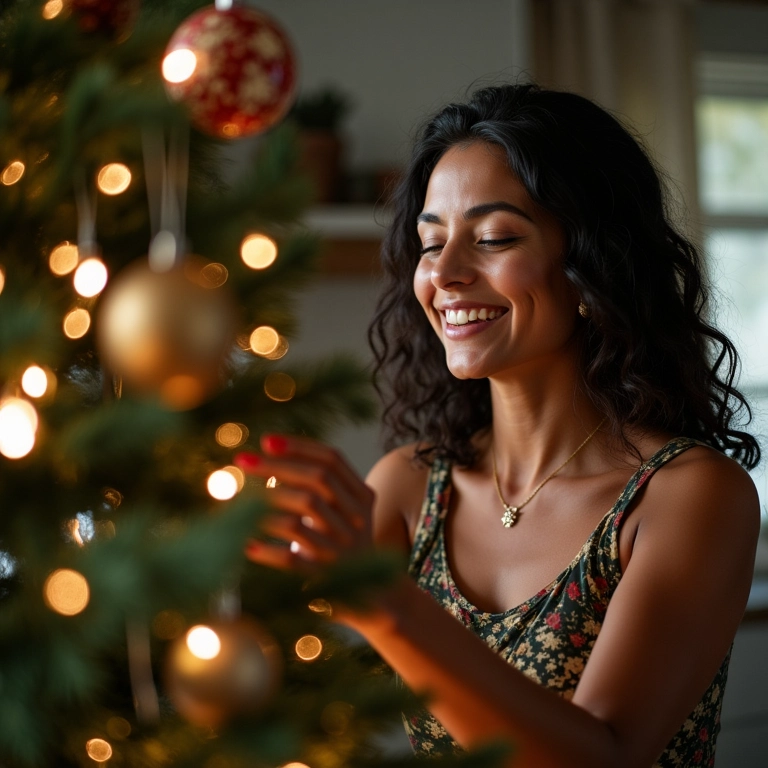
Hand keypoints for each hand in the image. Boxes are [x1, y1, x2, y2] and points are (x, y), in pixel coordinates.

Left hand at [236, 434, 375, 570]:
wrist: (374, 598)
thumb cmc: (342, 545)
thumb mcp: (340, 512)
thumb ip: (315, 486)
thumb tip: (268, 455)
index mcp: (362, 497)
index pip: (333, 459)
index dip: (300, 446)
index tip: (266, 441)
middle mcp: (357, 519)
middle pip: (318, 479)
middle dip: (277, 465)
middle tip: (243, 461)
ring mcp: (344, 548)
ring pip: (306, 511)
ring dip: (269, 500)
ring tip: (240, 501)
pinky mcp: (328, 578)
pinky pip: (292, 560)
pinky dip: (268, 550)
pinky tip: (247, 544)